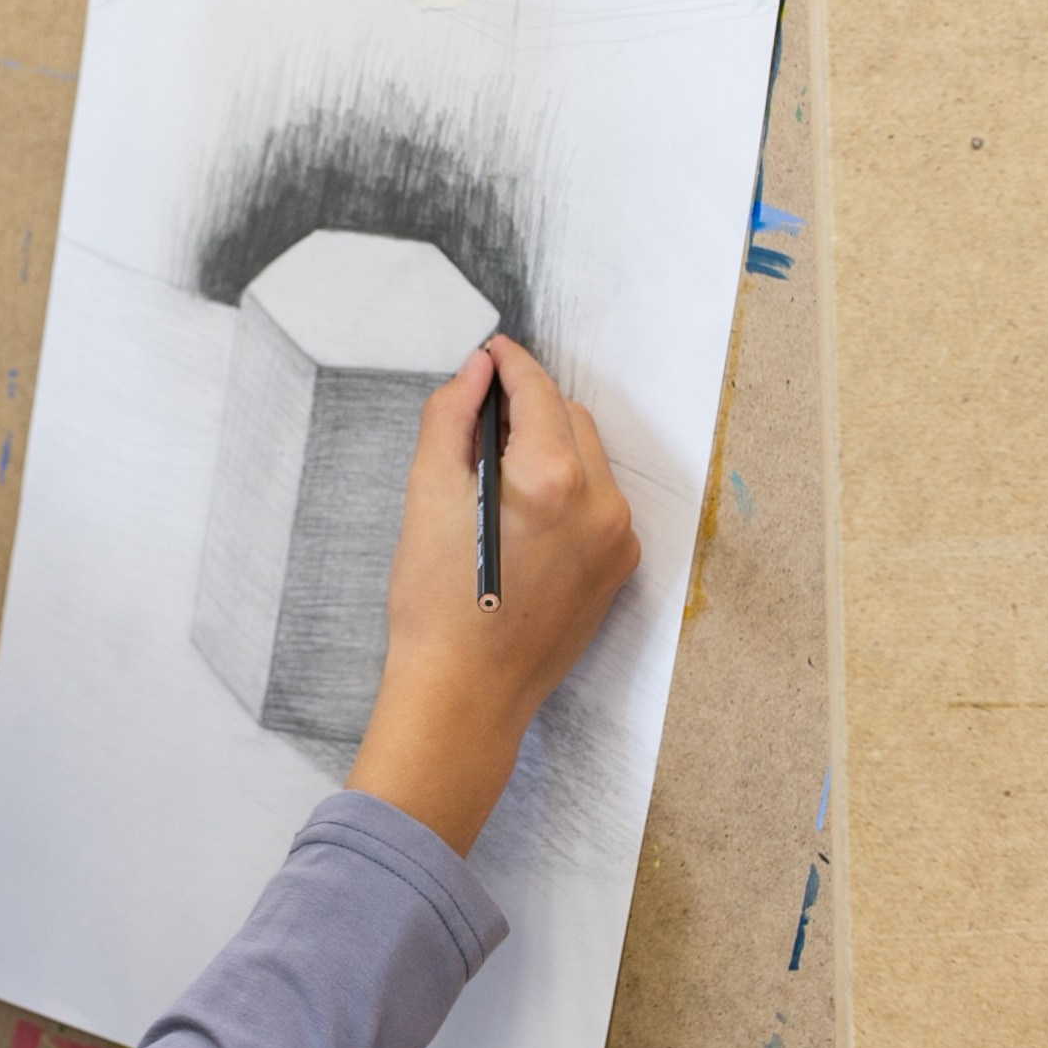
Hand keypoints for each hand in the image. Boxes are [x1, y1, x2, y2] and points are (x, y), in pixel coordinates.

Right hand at [347, 337, 639, 857]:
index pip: (537, 389)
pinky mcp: (620, 567)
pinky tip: (524, 518)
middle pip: (569, 418)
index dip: (508, 364)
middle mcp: (600, 502)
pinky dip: (568, 492)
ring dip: (550, 448)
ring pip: (588, 458)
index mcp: (552, 476)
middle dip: (529, 408)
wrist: (465, 694)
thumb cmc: (436, 604)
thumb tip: (475, 371)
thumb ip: (451, 416)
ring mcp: (618, 537)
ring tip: (498, 474)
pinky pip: (598, 503)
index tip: (489, 353)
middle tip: (479, 419)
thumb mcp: (427, 495)